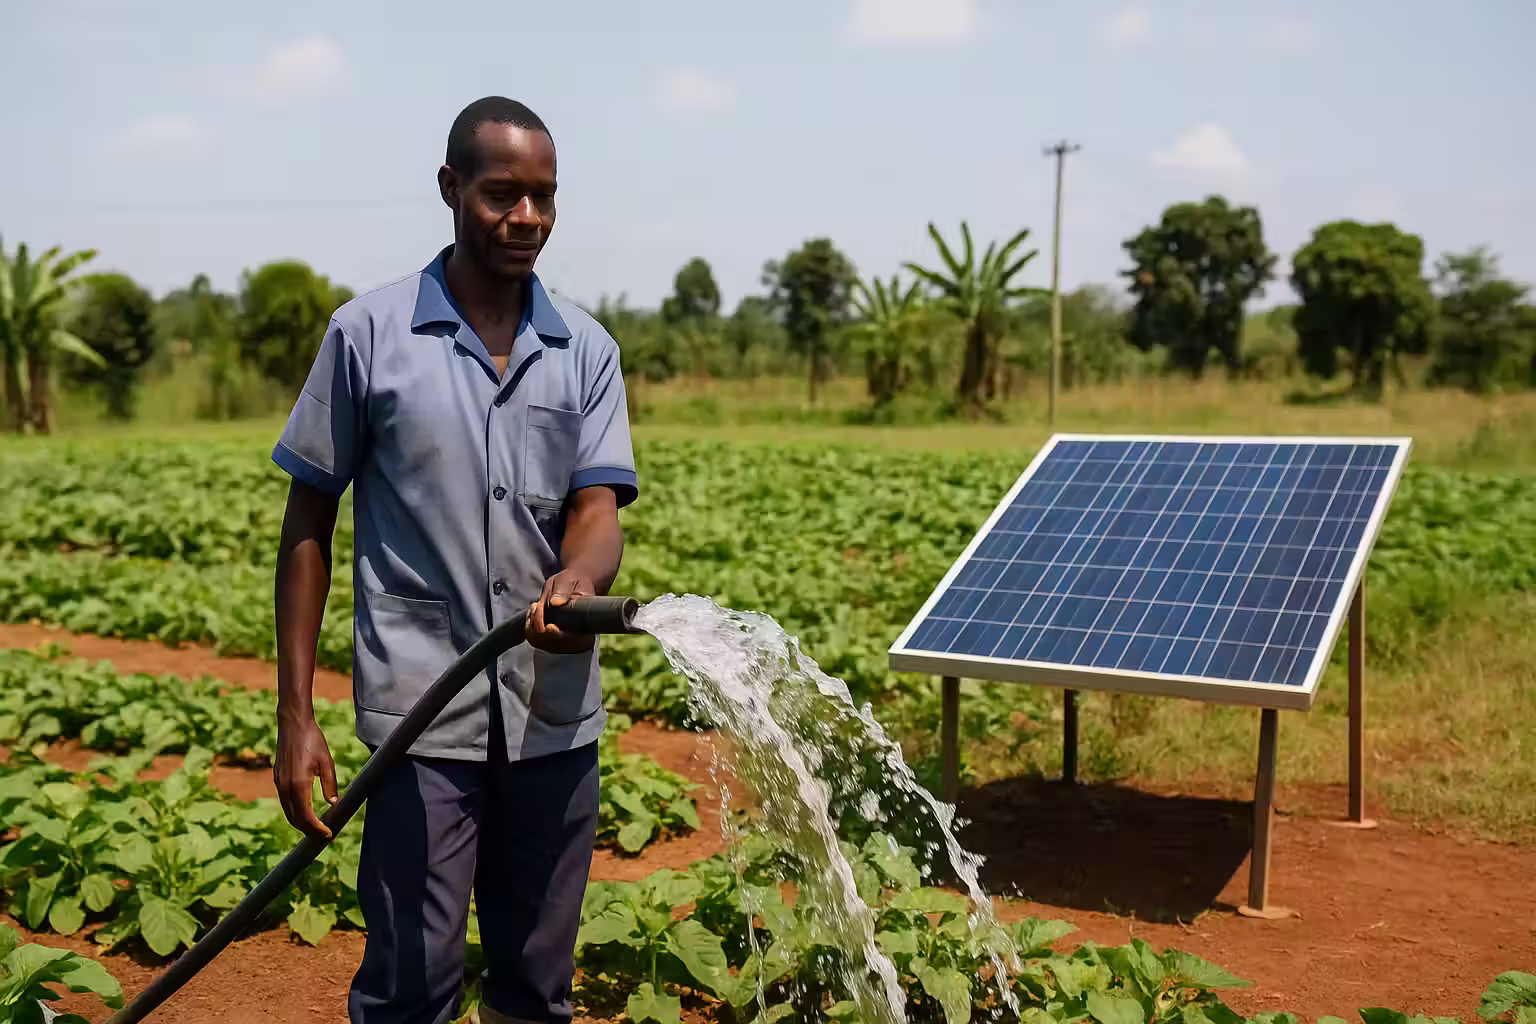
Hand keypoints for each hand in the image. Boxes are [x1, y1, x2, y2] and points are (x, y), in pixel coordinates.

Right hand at [274, 709, 337, 837]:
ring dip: (301, 823)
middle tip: (324, 836)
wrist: (293, 724)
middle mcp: (285, 786)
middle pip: (295, 818)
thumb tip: (333, 803)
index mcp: (299, 784)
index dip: (316, 828)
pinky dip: (294, 812)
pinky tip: (305, 812)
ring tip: (316, 828)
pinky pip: (285, 802)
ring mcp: (279, 783)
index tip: (328, 834)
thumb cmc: (313, 740)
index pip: (306, 816)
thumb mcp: (326, 762)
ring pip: (288, 812)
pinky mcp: (277, 778)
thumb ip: (330, 783)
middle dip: (309, 830)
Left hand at [527, 568, 596, 653]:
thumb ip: (564, 590)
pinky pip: (534, 640)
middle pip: (551, 643)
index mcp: (588, 627)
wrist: (573, 585)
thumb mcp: (570, 580)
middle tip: (538, 604)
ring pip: (540, 642)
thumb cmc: (573, 582)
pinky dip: (529, 627)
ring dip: (532, 624)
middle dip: (539, 624)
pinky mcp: (552, 641)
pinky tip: (534, 614)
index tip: (548, 624)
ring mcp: (563, 643)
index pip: (571, 641)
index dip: (556, 635)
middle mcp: (577, 641)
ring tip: (537, 606)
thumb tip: (556, 603)